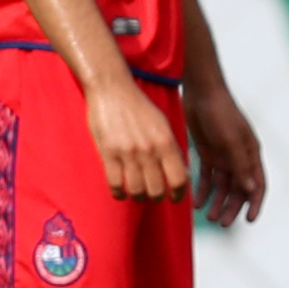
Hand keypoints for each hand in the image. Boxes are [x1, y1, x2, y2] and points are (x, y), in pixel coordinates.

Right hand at [84, 73, 187, 203]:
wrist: (112, 90)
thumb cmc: (139, 106)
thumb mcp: (162, 124)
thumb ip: (171, 147)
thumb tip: (181, 171)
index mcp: (166, 142)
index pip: (178, 179)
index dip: (178, 194)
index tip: (175, 198)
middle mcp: (149, 150)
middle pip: (157, 190)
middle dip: (157, 197)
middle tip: (154, 195)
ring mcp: (127, 153)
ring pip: (137, 190)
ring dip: (138, 196)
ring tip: (137, 193)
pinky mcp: (108, 154)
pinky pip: (116, 184)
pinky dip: (119, 193)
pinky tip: (121, 191)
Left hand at [184, 79, 267, 228]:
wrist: (201, 92)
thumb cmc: (221, 113)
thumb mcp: (231, 140)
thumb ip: (240, 165)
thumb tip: (251, 191)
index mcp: (252, 154)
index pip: (258, 184)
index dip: (255, 203)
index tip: (248, 221)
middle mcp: (240, 157)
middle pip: (240, 189)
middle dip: (233, 207)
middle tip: (223, 223)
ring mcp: (223, 156)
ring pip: (223, 186)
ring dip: (218, 202)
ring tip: (209, 217)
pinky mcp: (208, 152)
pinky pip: (207, 177)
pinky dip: (204, 190)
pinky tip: (197, 203)